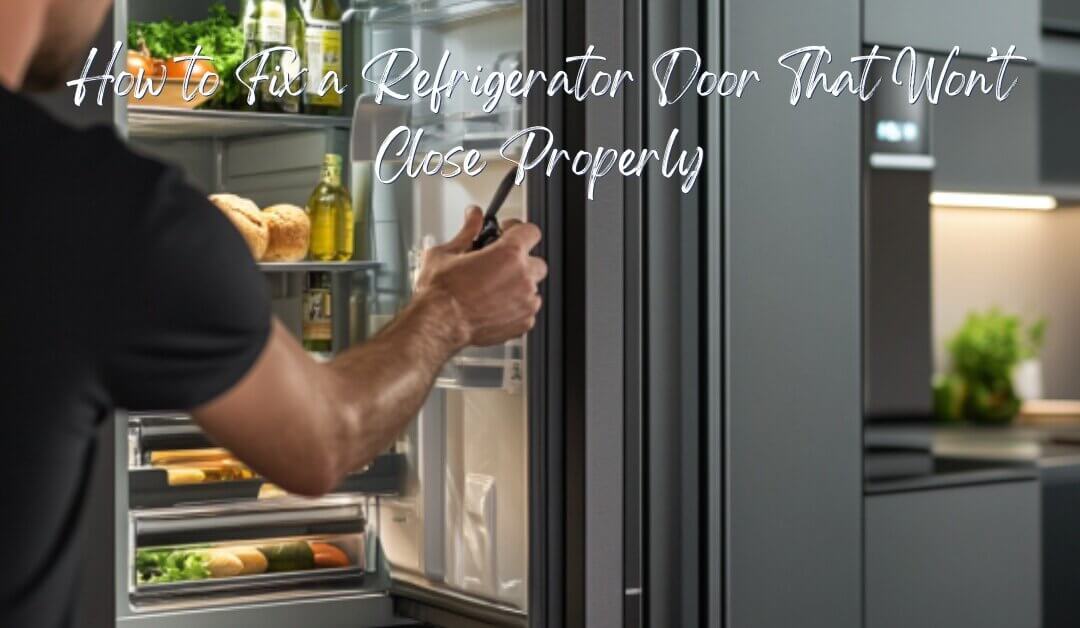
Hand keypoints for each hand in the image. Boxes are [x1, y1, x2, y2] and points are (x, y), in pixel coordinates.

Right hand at [414, 206, 546, 347]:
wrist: (438, 323)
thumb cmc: (441, 291)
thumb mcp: (448, 252)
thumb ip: (468, 230)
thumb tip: (473, 215)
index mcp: (508, 253)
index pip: (531, 231)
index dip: (518, 230)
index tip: (507, 234)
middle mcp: (522, 276)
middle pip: (536, 261)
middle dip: (520, 261)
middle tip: (498, 265)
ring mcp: (526, 301)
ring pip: (533, 287)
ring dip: (518, 286)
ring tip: (492, 289)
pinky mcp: (524, 322)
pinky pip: (528, 310)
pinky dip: (516, 307)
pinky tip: (495, 305)